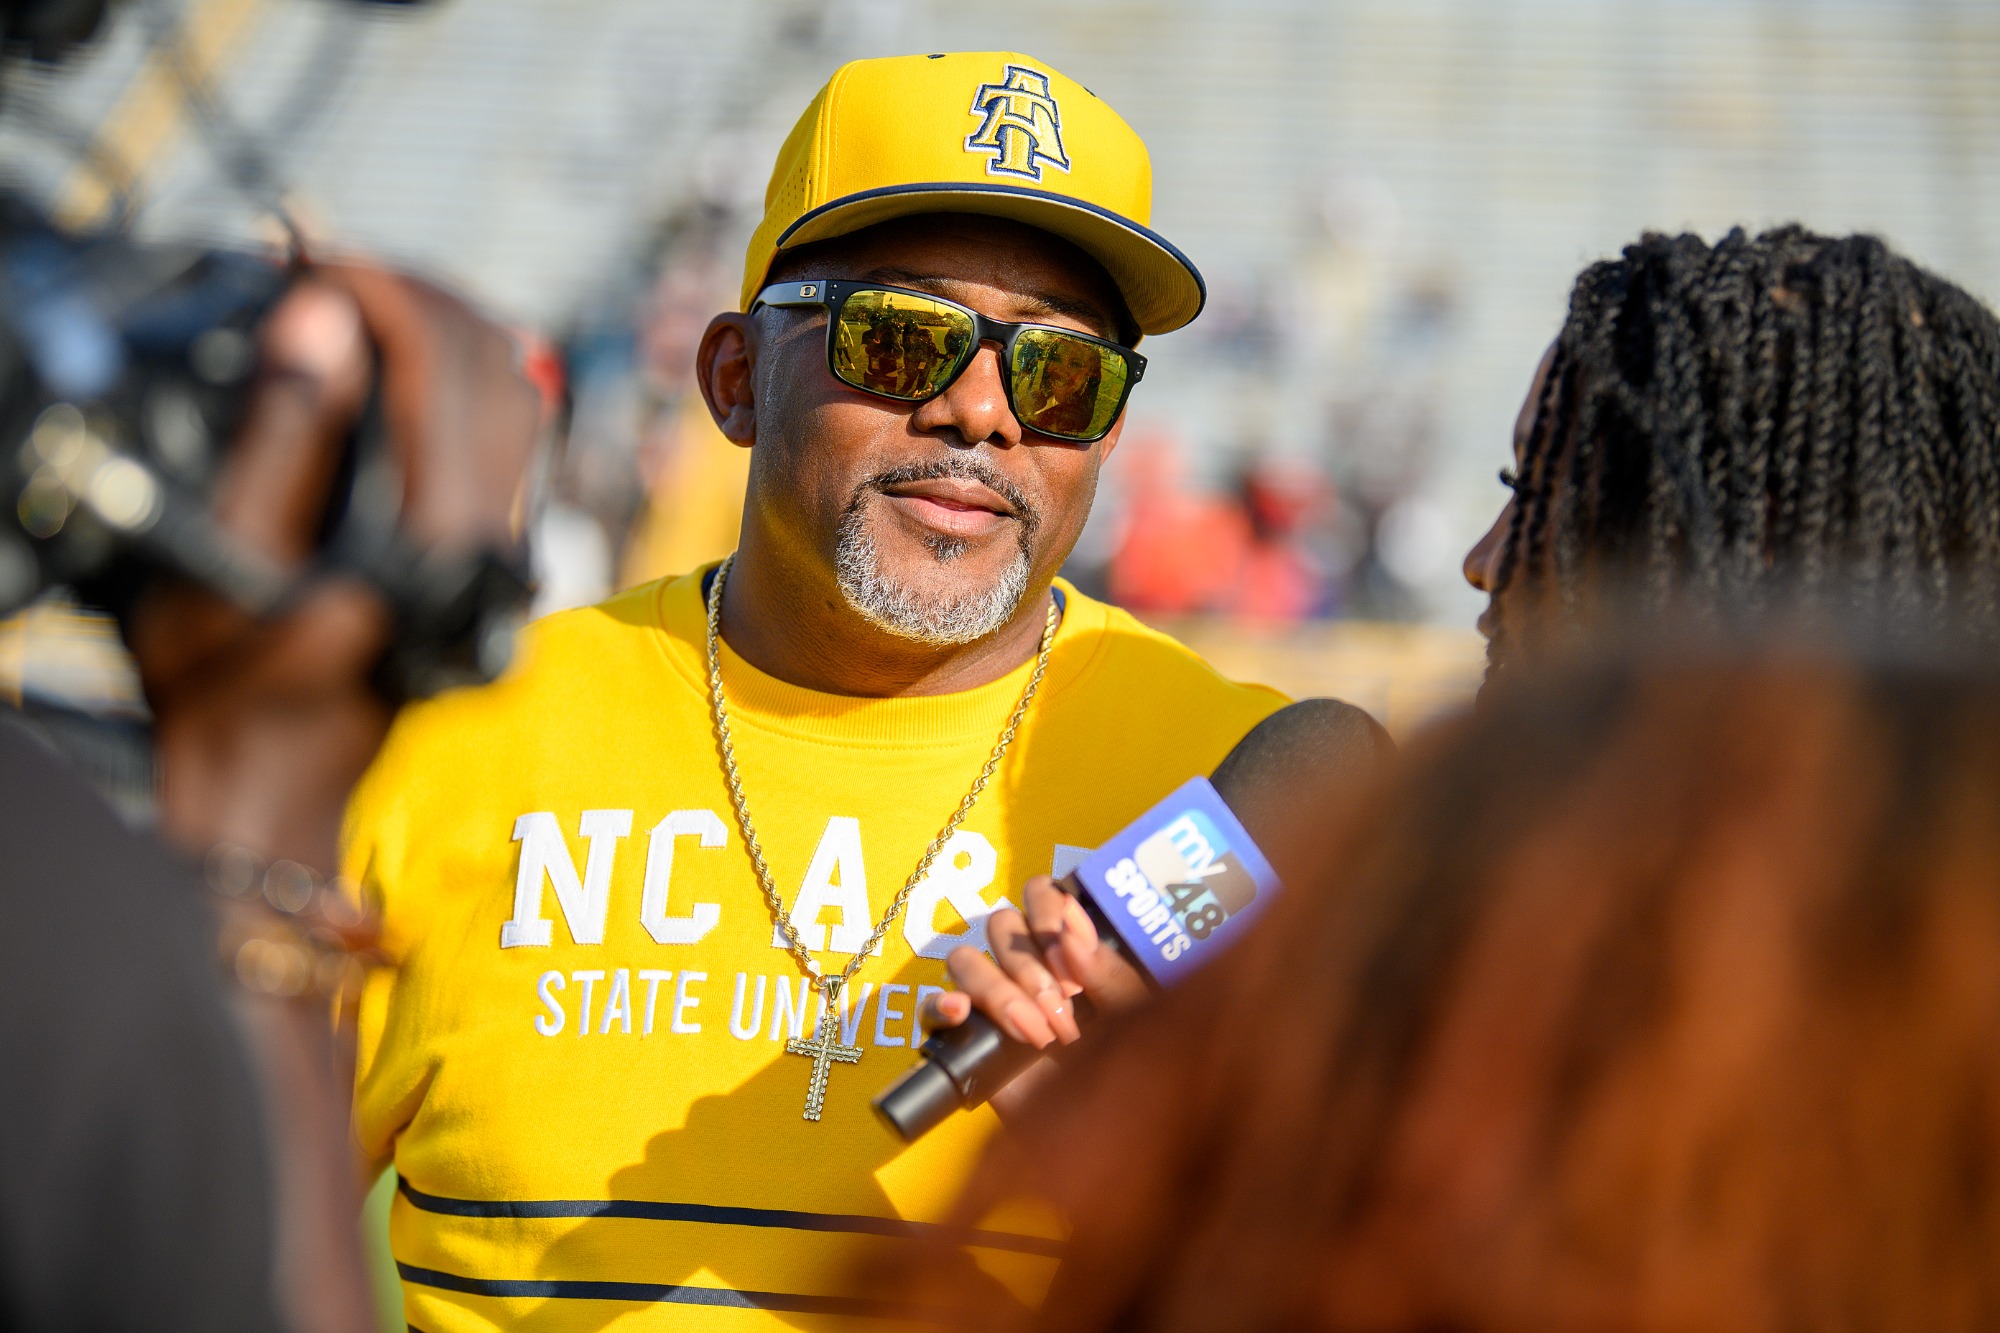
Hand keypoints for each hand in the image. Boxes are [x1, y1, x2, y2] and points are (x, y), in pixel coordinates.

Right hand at [127, 262, 542, 874]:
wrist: (279, 781)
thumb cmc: (230, 686)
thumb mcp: (226, 554)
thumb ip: (285, 431)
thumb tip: (326, 315)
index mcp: (428, 529)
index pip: (441, 361)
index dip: (379, 286)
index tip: (312, 259)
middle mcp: (483, 533)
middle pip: (495, 362)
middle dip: (417, 293)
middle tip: (334, 268)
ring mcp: (493, 544)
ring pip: (515, 393)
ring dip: (446, 327)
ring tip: (360, 299)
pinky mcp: (485, 553)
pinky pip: (507, 436)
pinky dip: (460, 375)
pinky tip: (397, 361)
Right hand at [917, 874, 1149, 1115]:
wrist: (1114, 1145)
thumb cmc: (1137, 1078)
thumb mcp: (1138, 1021)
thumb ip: (1108, 972)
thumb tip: (1071, 924)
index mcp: (1073, 951)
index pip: (1040, 895)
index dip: (1048, 915)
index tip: (1071, 963)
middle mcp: (1030, 967)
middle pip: (1001, 925)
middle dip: (1030, 968)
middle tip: (1064, 1020)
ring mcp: (995, 1003)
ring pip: (966, 960)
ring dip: (998, 992)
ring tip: (1035, 1036)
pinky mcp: (969, 1041)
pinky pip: (934, 1009)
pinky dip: (942, 1005)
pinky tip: (964, 1014)